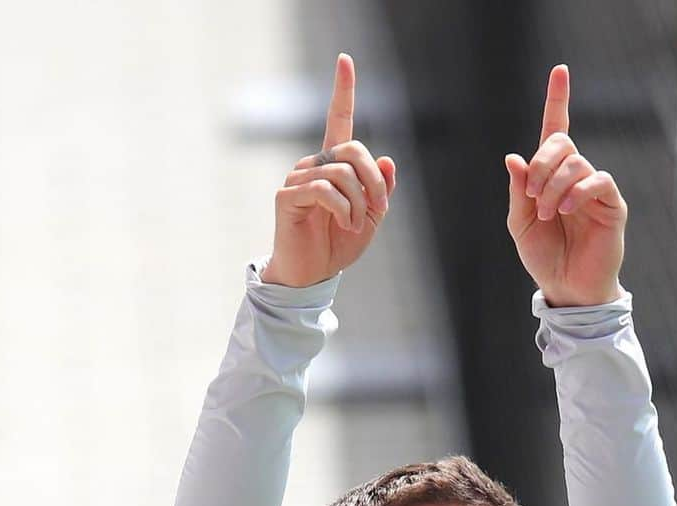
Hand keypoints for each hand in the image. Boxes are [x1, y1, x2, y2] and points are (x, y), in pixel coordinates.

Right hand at [261, 54, 396, 287]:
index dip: (342, 90)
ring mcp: (298, 177)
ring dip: (358, 202)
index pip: (338, 120)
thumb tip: (388, 158)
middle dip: (373, 179)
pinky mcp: (288, 195)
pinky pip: (324, 190)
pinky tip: (343, 225)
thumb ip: (381, 190)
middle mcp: (314, 164)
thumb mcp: (370, 217)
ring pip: (341, 173)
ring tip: (353, 225)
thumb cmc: (337, 245)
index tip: (345, 60)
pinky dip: (342, 209)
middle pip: (352, 149)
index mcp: (333, 165)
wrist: (312, 274)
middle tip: (379, 207)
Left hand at [505, 66, 626, 306]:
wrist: (566, 288)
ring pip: (576, 163)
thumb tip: (514, 158)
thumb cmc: (543, 257)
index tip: (559, 70)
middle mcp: (575, 176)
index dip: (557, 100)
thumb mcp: (520, 223)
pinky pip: (599, 180)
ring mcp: (595, 188)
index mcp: (551, 176)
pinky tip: (566, 209)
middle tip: (533, 196)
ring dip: (555, 185)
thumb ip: (519, 191)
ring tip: (548, 213)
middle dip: (542, 164)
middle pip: (561, 143)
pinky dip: (578, 191)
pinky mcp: (612, 204)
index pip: (556, 129)